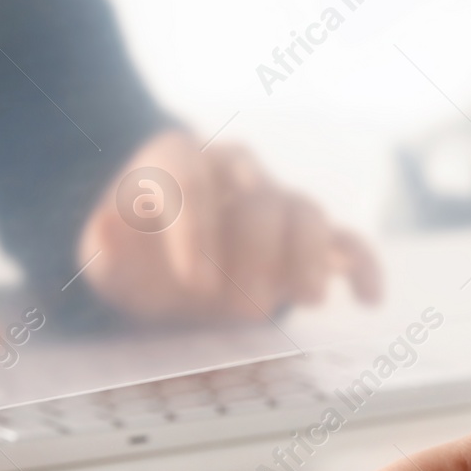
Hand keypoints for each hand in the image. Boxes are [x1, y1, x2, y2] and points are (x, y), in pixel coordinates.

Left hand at [79, 130, 380, 320]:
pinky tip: (367, 300)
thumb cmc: (139, 258)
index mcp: (179, 161)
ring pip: (306, 211)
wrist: (168, 261)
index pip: (190, 179)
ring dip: (310, 256)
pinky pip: (347, 241)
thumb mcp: (109, 259)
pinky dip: (363, 266)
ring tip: (307, 301)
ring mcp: (277, 202)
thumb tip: (103, 228)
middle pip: (258, 198)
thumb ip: (105, 248)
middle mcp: (235, 172)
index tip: (194, 284)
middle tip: (245, 309)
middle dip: (256, 254)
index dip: (196, 231)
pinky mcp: (310, 239)